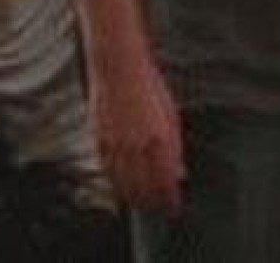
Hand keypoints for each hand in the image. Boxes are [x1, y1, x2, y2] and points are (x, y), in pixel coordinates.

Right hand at [90, 48, 183, 213]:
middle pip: (145, 189)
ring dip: (135, 199)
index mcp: (159, 140)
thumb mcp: (171, 114)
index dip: (169, 200)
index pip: (165, 183)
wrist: (118, 68)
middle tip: (160, 211)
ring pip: (125, 185)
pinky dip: (117, 184)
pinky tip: (123, 189)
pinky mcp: (100, 142)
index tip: (174, 208)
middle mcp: (137, 148)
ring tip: (143, 205)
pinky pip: (109, 173)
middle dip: (154, 204)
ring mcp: (116, 146)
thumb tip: (179, 174)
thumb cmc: (149, 87)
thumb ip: (174, 148)